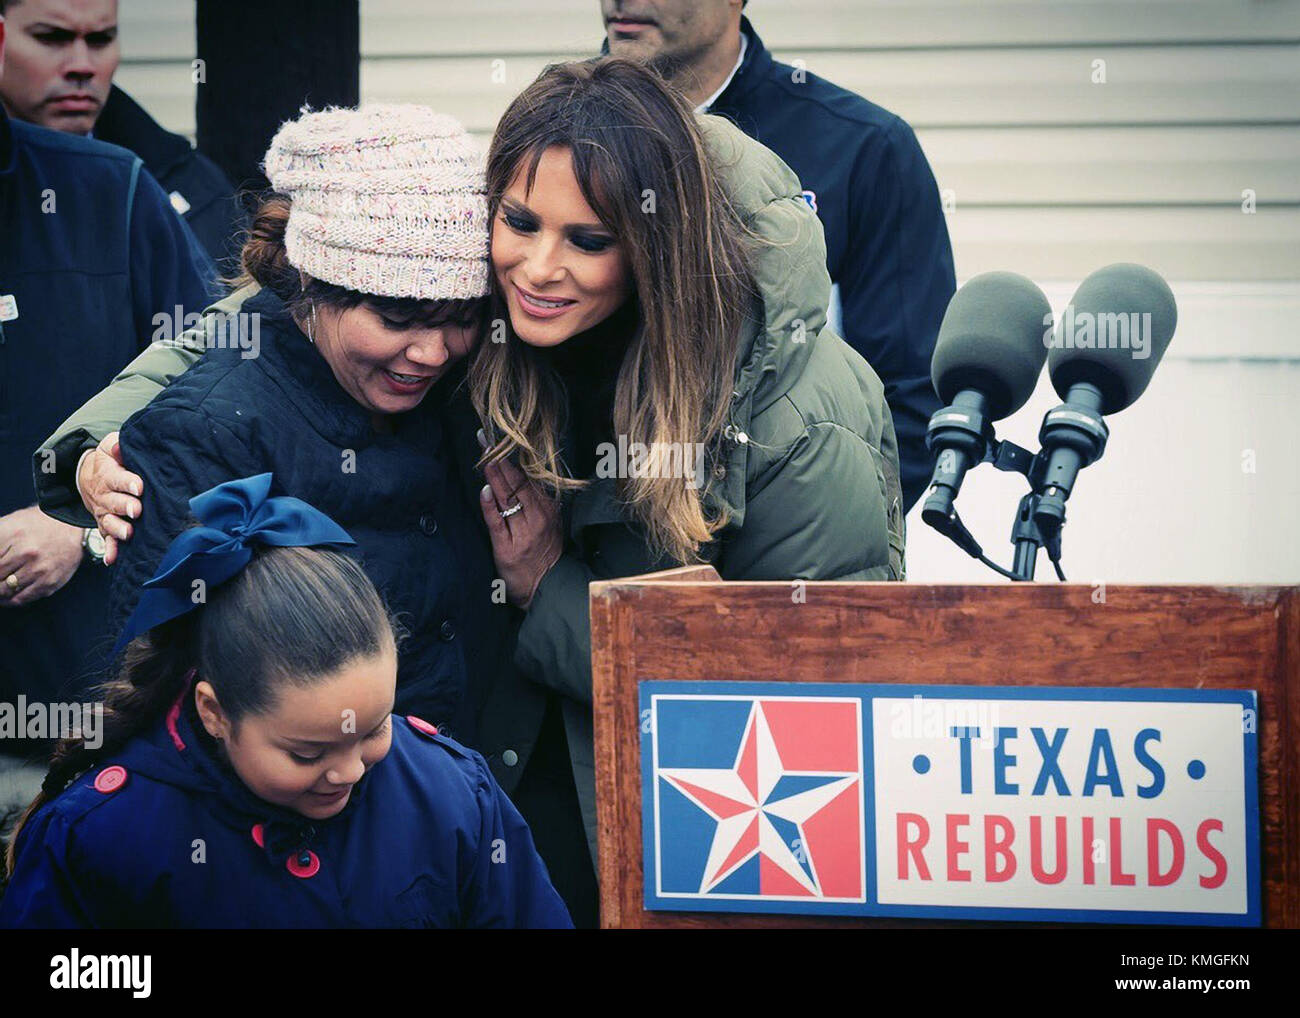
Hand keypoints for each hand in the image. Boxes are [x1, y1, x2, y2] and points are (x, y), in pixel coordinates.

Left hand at [0, 506, 85, 606]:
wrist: (72, 528)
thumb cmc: (36, 525)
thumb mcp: (9, 523)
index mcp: (12, 535)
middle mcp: (26, 553)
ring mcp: (39, 570)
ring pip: (5, 590)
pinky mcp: (49, 583)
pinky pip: (21, 599)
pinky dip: (9, 601)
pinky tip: (4, 598)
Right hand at [78, 431, 142, 565]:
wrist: (91, 477)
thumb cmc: (110, 460)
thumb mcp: (110, 447)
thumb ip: (117, 445)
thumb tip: (120, 446)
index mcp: (109, 476)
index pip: (118, 478)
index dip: (128, 482)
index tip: (139, 486)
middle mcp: (106, 497)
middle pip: (115, 502)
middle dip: (125, 506)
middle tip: (137, 510)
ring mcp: (106, 514)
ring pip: (110, 522)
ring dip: (118, 528)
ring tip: (129, 533)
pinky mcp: (107, 527)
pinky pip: (107, 539)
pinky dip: (109, 550)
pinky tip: (112, 559)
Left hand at [479, 446, 562, 610]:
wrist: (548, 589)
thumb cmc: (545, 556)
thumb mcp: (549, 525)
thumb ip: (538, 502)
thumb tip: (523, 477)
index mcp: (548, 510)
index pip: (529, 477)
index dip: (514, 457)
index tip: (501, 438)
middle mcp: (538, 518)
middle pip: (518, 482)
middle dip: (500, 459)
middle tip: (484, 438)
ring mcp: (523, 533)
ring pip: (508, 498)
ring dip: (494, 476)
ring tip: (483, 456)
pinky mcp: (508, 548)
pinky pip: (497, 522)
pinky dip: (490, 505)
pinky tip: (484, 491)